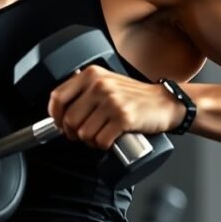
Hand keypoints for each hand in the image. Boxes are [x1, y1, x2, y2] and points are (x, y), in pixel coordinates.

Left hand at [46, 65, 185, 148]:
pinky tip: (110, 139)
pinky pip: (100, 141)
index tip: (60, 124)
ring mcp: (112, 101)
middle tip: (85, 134)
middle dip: (74, 133)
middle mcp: (99, 85)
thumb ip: (83, 90)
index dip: (55, 116)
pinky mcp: (123, 118)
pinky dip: (103, 146)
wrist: (165, 102)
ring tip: (101, 135)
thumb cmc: (134, 96)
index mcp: (91, 75)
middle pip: (69, 120)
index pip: (57, 97)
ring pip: (84, 133)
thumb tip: (58, 110)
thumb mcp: (106, 82)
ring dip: (90, 141)